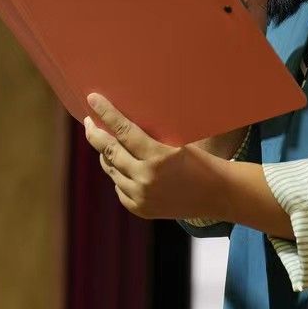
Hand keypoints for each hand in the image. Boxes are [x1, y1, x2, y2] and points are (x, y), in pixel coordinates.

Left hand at [82, 92, 225, 220]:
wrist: (218, 194)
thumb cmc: (202, 160)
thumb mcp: (180, 141)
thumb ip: (151, 135)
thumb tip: (123, 119)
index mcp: (158, 157)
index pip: (123, 130)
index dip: (105, 113)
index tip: (92, 99)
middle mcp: (146, 179)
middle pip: (109, 151)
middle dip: (95, 134)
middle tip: (89, 122)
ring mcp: (141, 197)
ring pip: (111, 170)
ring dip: (107, 155)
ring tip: (105, 143)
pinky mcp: (140, 209)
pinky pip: (119, 188)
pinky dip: (119, 175)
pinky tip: (122, 166)